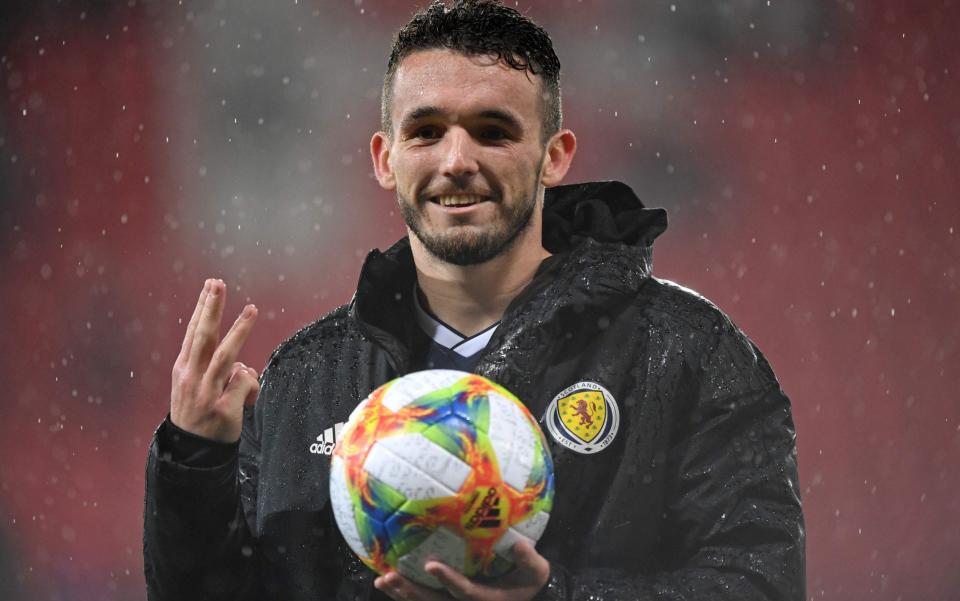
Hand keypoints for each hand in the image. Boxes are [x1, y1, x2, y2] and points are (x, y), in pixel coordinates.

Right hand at [170, 278, 258, 441]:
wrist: (192, 453)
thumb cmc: (198, 414)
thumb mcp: (196, 386)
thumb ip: (214, 369)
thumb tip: (243, 364)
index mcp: (184, 369)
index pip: (194, 332)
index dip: (203, 308)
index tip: (210, 286)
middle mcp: (192, 377)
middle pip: (204, 336)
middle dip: (211, 308)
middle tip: (218, 284)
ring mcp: (206, 392)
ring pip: (226, 355)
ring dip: (239, 330)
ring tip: (252, 309)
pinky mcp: (222, 408)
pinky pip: (245, 384)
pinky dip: (251, 387)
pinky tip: (246, 400)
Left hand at [374, 540, 549, 600]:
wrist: (526, 597)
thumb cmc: (529, 582)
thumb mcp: (536, 571)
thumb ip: (528, 559)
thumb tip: (519, 544)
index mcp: (486, 599)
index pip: (464, 591)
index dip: (448, 580)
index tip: (432, 565)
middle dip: (412, 591)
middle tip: (391, 576)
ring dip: (402, 593)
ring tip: (383, 580)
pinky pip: (423, 600)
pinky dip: (404, 593)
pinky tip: (386, 581)